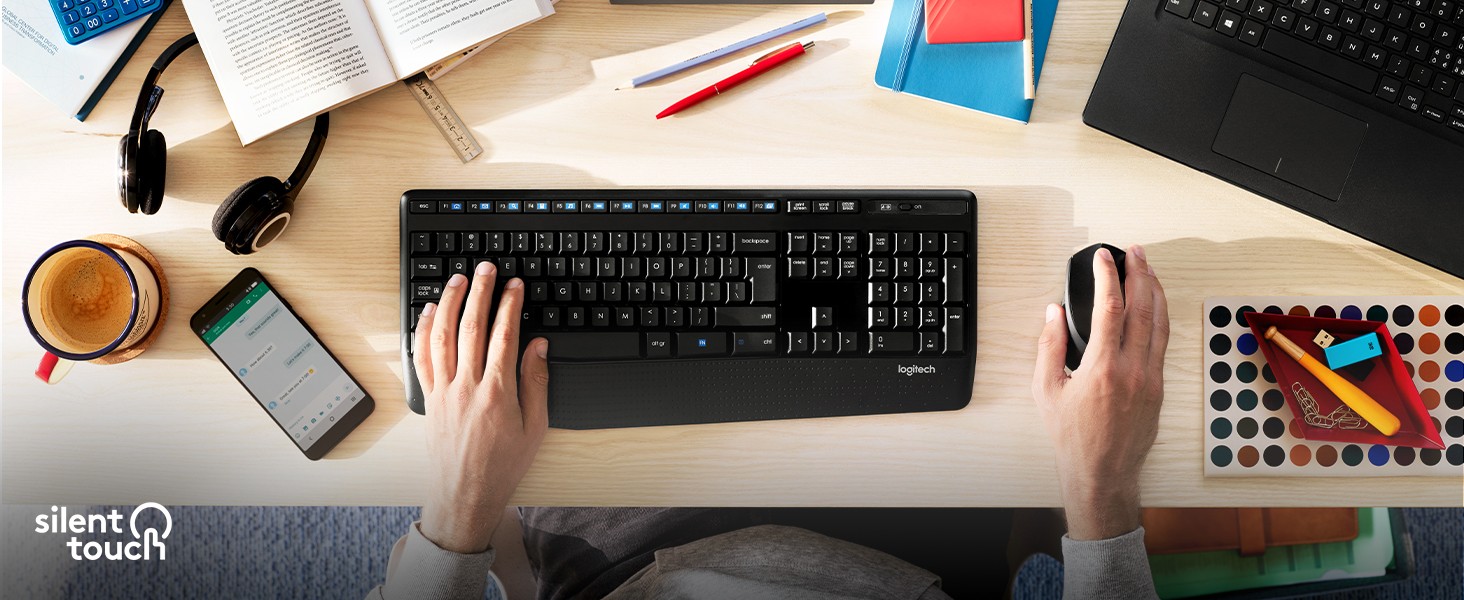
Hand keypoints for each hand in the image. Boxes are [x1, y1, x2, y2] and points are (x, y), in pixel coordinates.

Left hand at [412, 262, 549, 553]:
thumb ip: (536, 382)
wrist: (465, 494)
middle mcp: (467, 386)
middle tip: (486, 268)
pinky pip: (422, 357)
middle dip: (479, 292)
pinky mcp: (429, 398)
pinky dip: (423, 330)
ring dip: (449, 303)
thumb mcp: (534, 426)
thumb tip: (538, 346)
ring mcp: (444, 391)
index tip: (515, 285)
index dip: (510, 305)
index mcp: (497, 392)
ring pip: (442, 336)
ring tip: (457, 280)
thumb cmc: (503, 465)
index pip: (504, 336)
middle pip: (471, 327)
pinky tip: (429, 312)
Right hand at [1032, 245, 1168, 540]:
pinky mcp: (1159, 388)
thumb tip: (1052, 312)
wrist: (1102, 472)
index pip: (1109, 308)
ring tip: (1149, 270)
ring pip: (1160, 323)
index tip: (1103, 258)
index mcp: (1102, 368)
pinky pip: (1163, 343)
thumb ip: (1049, 346)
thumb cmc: (1072, 436)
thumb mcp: (1046, 390)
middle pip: (1143, 309)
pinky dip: (1160, 317)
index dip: (1108, 277)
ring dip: (1155, 292)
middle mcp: (1133, 370)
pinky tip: (1155, 306)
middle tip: (1135, 251)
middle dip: (1139, 274)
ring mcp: (1151, 378)